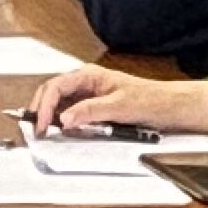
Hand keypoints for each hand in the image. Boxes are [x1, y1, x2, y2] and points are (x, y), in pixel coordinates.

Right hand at [24, 65, 207, 135]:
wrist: (170, 108)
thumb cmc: (150, 99)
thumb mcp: (119, 106)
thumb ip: (91, 111)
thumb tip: (65, 118)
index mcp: (89, 76)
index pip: (55, 87)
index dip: (44, 106)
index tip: (42, 124)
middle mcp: (86, 84)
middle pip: (53, 94)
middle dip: (42, 111)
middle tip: (37, 130)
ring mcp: (90, 96)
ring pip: (61, 105)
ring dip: (52, 118)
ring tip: (47, 132)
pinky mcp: (96, 109)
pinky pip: (74, 115)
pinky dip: (66, 124)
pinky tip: (65, 132)